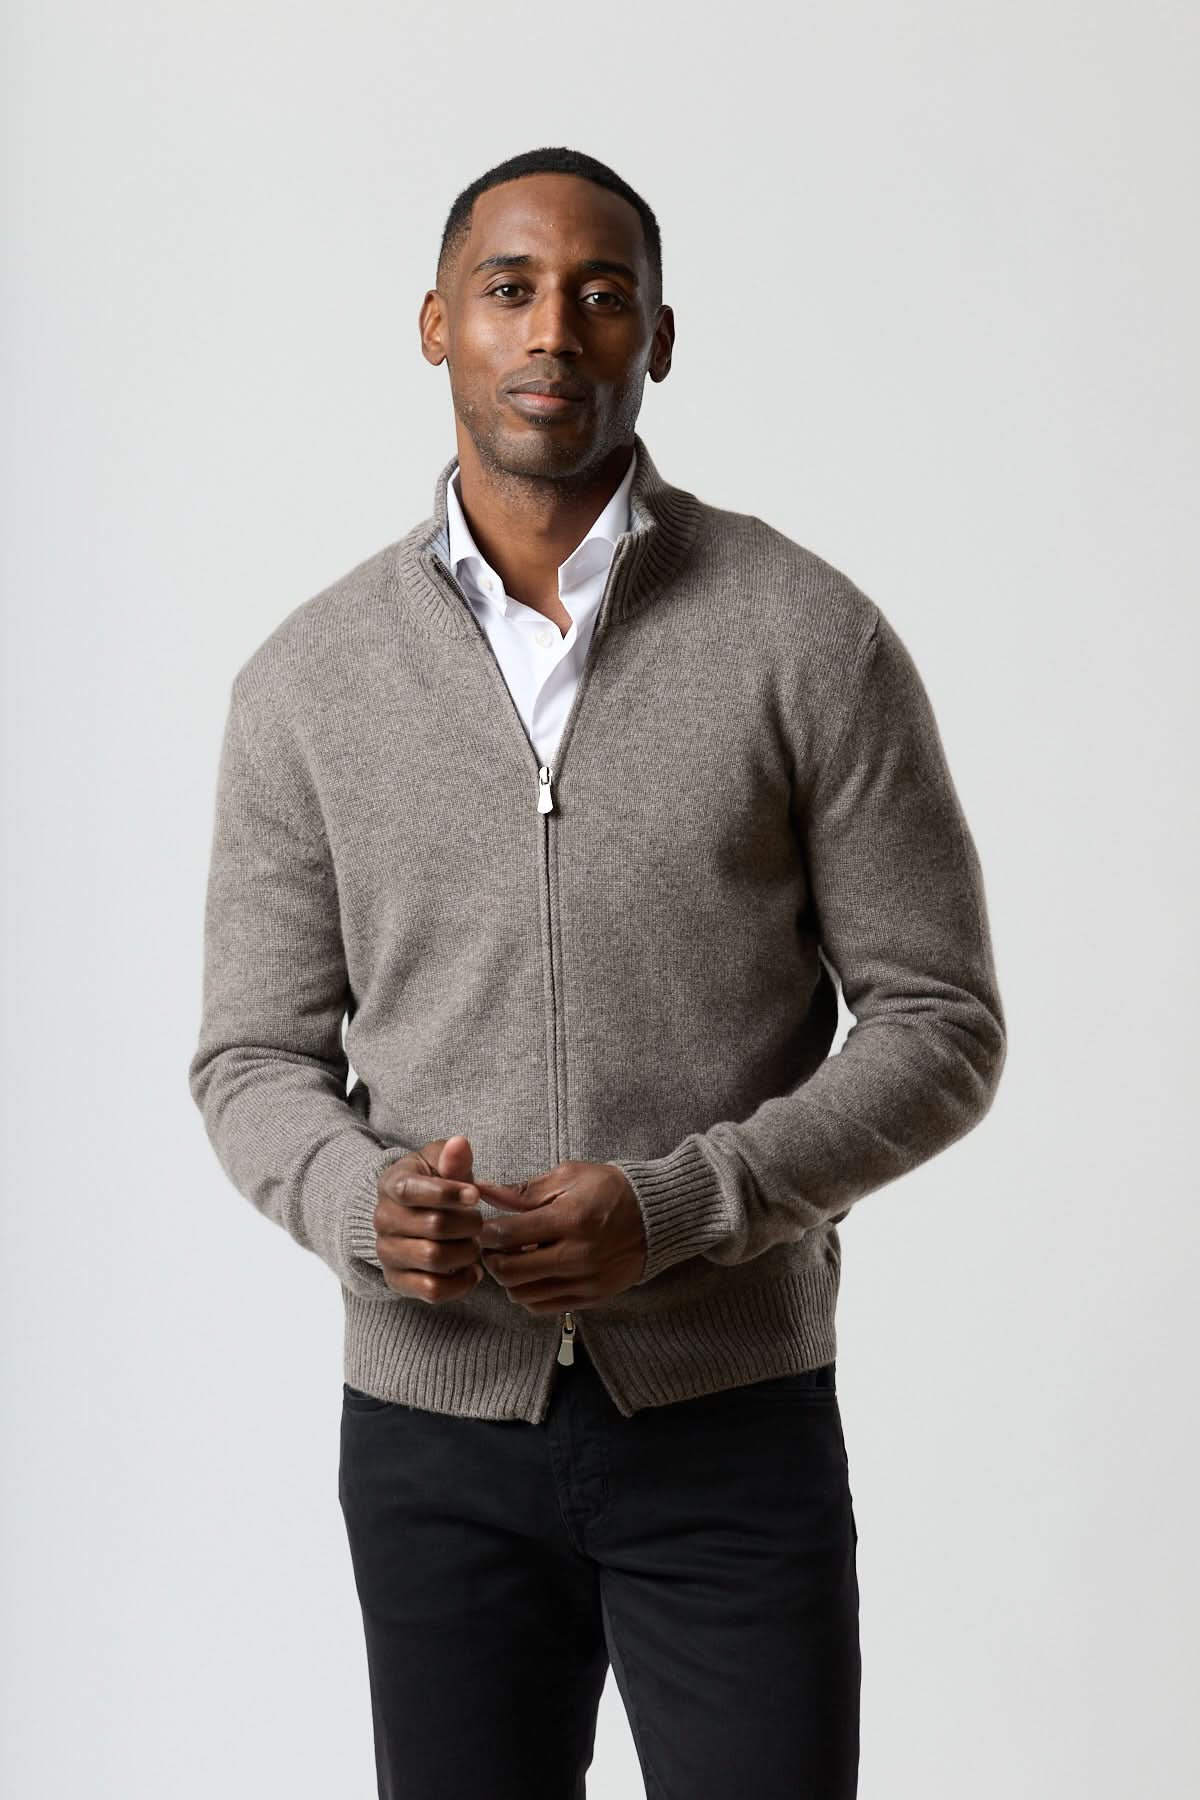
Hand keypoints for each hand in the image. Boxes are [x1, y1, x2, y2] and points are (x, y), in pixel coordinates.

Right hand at [373, 1134, 483, 1303]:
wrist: (413, 1216)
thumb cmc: (436, 1185)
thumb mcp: (442, 1163)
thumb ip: (452, 1157)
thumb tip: (459, 1143)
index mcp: (392, 1184)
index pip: (412, 1191)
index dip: (449, 1193)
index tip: (476, 1195)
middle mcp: (382, 1220)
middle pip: (434, 1226)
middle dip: (468, 1225)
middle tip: (479, 1222)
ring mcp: (387, 1252)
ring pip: (434, 1259)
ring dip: (466, 1252)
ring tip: (475, 1244)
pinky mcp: (396, 1280)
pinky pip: (431, 1290)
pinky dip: (460, 1284)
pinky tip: (471, 1270)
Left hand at [473, 1160, 647, 1313]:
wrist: (657, 1216)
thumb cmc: (610, 1190)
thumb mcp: (569, 1177)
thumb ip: (524, 1190)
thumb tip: (484, 1191)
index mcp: (571, 1219)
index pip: (509, 1235)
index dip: (488, 1233)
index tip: (486, 1227)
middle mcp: (578, 1255)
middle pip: (511, 1272)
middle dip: (493, 1259)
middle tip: (493, 1247)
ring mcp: (586, 1281)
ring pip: (523, 1295)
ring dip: (509, 1280)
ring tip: (514, 1260)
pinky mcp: (592, 1297)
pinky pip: (544, 1307)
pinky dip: (529, 1294)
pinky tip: (532, 1275)